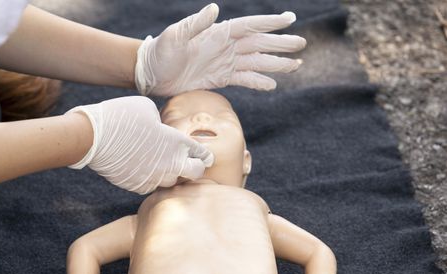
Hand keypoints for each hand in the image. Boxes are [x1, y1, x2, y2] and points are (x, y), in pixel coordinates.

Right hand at [66, 96, 213, 193]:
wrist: (92, 137)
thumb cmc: (120, 116)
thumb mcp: (147, 109)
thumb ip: (161, 124)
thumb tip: (160, 131)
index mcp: (177, 142)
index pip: (202, 154)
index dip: (204, 155)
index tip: (204, 157)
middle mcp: (170, 164)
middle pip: (194, 174)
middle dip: (194, 169)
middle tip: (187, 164)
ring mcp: (154, 178)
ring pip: (171, 181)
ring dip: (169, 174)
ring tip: (159, 162)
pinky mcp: (138, 186)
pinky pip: (151, 185)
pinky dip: (150, 178)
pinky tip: (141, 167)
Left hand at [135, 3, 305, 95]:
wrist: (152, 74)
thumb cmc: (161, 51)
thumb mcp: (175, 35)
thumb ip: (196, 24)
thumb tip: (215, 9)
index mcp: (219, 33)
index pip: (249, 26)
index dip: (269, 23)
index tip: (289, 18)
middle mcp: (226, 46)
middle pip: (259, 44)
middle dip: (280, 44)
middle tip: (301, 44)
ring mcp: (225, 63)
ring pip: (256, 62)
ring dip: (276, 63)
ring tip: (296, 65)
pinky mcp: (221, 79)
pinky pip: (244, 80)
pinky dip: (258, 82)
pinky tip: (273, 85)